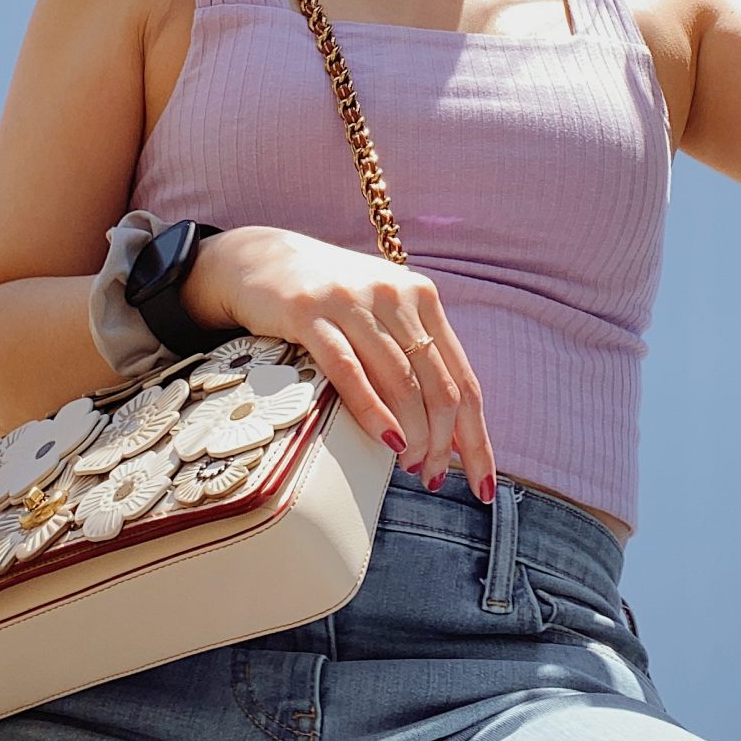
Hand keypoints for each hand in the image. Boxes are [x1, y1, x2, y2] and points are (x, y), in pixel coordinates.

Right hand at [182, 225, 495, 500]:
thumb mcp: (380, 311)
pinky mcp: (310, 312)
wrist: (259, 258)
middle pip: (438, 384)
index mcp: (421, 297)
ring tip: (408, 465)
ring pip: (400, 380)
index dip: (475, 435)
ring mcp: (353, 302)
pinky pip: (350, 369)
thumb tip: (445, 428)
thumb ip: (412, 353)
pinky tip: (385, 441)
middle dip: (443, 442)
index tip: (481, 483)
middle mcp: (395, 295)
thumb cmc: (327, 296)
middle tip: (429, 477)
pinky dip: (373, 410)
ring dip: (412, 434)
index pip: (463, 377)